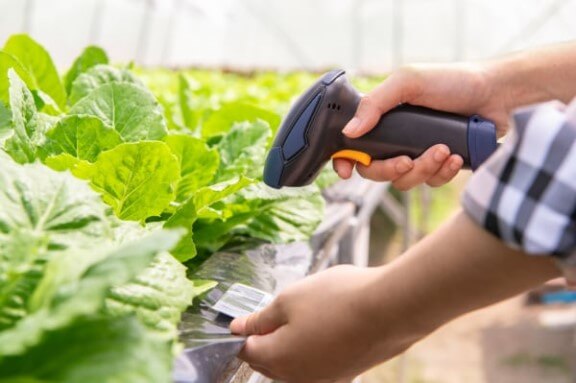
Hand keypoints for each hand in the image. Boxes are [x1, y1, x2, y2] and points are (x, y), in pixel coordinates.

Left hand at [229, 265, 421, 381]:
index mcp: (276, 358)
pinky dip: (313, 346)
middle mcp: (297, 377)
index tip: (252, 313)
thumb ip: (260, 318)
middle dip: (267, 337)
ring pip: (294, 362)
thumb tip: (238, 328)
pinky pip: (317, 362)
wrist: (390, 309)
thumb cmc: (336, 300)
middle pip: (268, 360)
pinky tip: (327, 323)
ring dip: (291, 341)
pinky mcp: (343, 372)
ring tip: (307, 312)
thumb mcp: (288, 299)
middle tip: (279, 309)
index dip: (245, 329)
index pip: (246, 350)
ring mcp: (323, 377)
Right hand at [334, 63, 511, 189]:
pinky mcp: (440, 166)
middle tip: (406, 160)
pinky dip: (442, 173)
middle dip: (389, 170)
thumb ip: (376, 104)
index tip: (347, 171)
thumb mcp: (409, 82)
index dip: (345, 161)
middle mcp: (396, 139)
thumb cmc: (452, 81)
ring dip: (422, 169)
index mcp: (382, 119)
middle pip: (375, 171)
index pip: (353, 146)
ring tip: (443, 149)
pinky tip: (456, 157)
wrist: (498, 94)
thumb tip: (350, 132)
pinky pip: (431, 183)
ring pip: (404, 181)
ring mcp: (417, 154)